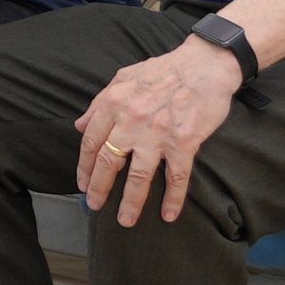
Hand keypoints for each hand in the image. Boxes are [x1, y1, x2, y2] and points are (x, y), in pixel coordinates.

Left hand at [71, 36, 244, 223]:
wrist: (204, 65)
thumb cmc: (163, 70)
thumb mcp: (123, 78)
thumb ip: (100, 102)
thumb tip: (80, 125)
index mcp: (114, 104)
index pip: (91, 142)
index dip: (85, 166)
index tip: (83, 183)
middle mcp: (131, 121)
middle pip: (109, 162)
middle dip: (99, 188)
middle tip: (94, 206)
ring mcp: (158, 134)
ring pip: (138, 176)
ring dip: (131, 202)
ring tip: (125, 220)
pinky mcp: (184, 143)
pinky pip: (176, 177)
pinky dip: (173, 198)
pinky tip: (168, 214)